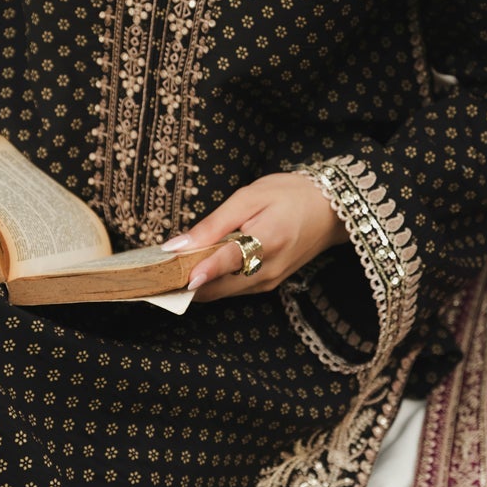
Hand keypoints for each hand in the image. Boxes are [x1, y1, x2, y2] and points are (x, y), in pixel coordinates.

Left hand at [164, 173, 343, 303]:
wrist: (330, 210)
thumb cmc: (290, 194)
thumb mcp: (250, 196)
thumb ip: (215, 223)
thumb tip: (179, 245)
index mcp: (269, 241)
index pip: (230, 260)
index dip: (202, 269)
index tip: (177, 275)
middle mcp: (269, 270)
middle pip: (219, 286)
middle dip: (186, 280)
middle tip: (156, 271)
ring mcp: (269, 282)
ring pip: (223, 292)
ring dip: (198, 283)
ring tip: (170, 268)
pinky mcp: (269, 285)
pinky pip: (234, 288)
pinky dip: (214, 281)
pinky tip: (199, 267)